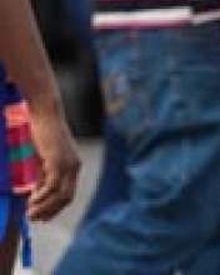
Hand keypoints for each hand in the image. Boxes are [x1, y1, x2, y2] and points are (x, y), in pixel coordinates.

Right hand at [25, 102, 78, 220]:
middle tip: (34, 219)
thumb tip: (37, 194)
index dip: (56, 208)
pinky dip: (42, 196)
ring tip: (30, 214)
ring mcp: (68, 164)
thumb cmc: (43, 135)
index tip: (42, 218)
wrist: (46, 115)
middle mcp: (75, 167)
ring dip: (44, 207)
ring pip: (60, 194)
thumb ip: (43, 176)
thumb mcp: (43, 160)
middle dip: (50, 211)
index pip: (68, 194)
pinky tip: (31, 200)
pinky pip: (52, 185)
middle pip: (66, 198)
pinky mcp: (58, 161)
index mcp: (73, 167)